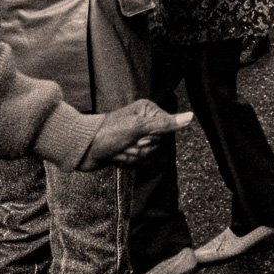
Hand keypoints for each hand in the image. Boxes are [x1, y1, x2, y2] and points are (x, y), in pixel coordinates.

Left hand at [78, 99, 192, 170]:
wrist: (82, 149)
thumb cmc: (107, 134)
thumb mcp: (138, 127)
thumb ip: (165, 124)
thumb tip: (190, 117)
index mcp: (149, 111)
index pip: (168, 130)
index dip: (154, 138)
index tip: (139, 137)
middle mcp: (145, 122)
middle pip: (159, 144)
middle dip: (141, 149)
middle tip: (126, 145)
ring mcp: (137, 136)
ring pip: (149, 155)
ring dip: (132, 157)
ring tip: (118, 151)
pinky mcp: (129, 150)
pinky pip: (139, 162)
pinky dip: (127, 163)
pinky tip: (116, 157)